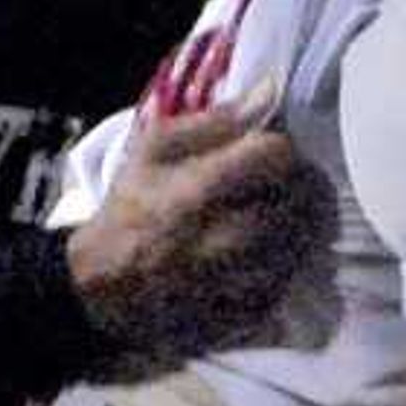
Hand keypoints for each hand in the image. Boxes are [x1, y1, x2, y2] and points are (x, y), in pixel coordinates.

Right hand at [63, 97, 332, 371]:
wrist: (105, 289)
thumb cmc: (131, 209)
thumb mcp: (155, 149)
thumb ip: (216, 121)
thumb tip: (270, 91)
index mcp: (204, 189)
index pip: (280, 155)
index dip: (278, 149)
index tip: (265, 154)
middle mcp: (229, 237)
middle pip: (299, 198)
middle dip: (290, 188)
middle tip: (269, 187)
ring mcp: (242, 281)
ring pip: (300, 241)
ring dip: (291, 226)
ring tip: (264, 221)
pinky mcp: (250, 314)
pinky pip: (291, 279)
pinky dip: (282, 265)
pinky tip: (257, 257)